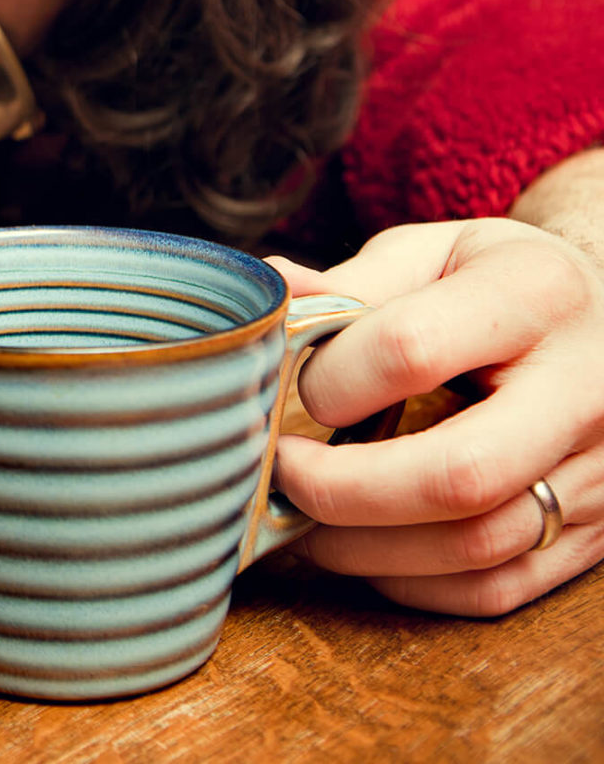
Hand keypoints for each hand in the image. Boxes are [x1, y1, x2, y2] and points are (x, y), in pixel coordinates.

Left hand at [267, 218, 603, 615]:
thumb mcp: (435, 253)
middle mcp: (586, 389)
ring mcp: (602, 470)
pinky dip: (412, 581)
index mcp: (537, 294)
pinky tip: (364, 547)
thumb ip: (351, 283)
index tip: (294, 389)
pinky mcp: (598, 532)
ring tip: (303, 518)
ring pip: (475, 546)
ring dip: (364, 546)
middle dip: (341, 489)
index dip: (330, 380)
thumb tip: (269, 295)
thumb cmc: (501, 282)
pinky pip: (497, 587)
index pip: (409, 350)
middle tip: (279, 474)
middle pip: (457, 475)